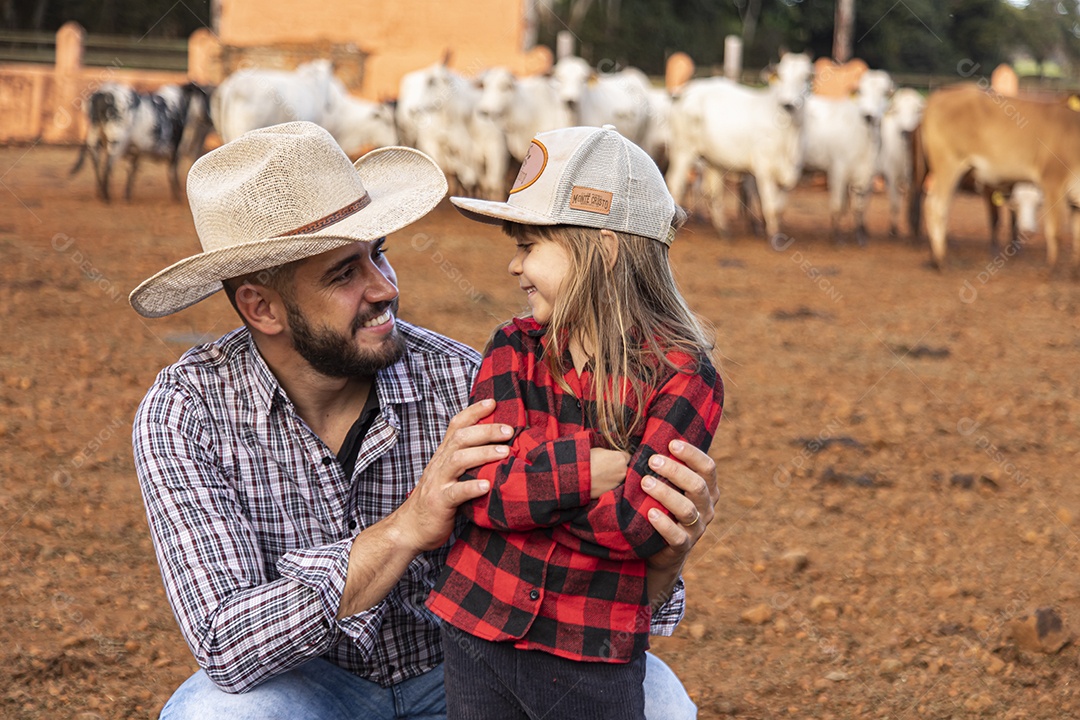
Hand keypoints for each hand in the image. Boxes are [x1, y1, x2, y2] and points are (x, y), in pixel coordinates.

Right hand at [392, 399, 511, 551]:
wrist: (410, 529)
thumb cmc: (437, 501)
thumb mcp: (449, 475)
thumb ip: (467, 461)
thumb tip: (496, 447)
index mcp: (443, 456)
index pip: (456, 426)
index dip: (473, 412)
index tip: (493, 402)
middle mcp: (440, 464)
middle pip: (460, 438)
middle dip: (486, 431)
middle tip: (509, 431)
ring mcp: (438, 483)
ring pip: (458, 460)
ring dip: (483, 454)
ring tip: (505, 452)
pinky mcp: (439, 503)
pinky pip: (455, 493)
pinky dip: (471, 487)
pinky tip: (487, 485)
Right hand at [589, 448, 629, 498]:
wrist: (580, 477)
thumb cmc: (588, 461)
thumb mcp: (599, 450)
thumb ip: (609, 454)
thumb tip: (610, 456)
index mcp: (621, 459)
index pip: (626, 456)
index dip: (619, 456)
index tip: (613, 457)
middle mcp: (623, 471)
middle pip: (623, 467)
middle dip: (617, 466)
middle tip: (606, 466)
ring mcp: (618, 482)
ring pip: (618, 477)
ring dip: (613, 476)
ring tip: (601, 475)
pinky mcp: (612, 490)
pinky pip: (612, 485)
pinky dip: (608, 483)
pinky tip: (599, 481)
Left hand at [640, 440, 717, 603]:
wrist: (662, 551)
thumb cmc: (664, 508)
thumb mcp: (672, 488)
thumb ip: (670, 469)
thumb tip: (652, 433)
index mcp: (708, 490)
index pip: (708, 467)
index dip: (692, 454)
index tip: (671, 443)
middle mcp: (707, 508)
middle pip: (698, 485)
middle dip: (675, 471)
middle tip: (652, 460)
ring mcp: (697, 528)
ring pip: (687, 509)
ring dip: (665, 493)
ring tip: (645, 482)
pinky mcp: (683, 546)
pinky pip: (677, 536)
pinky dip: (664, 524)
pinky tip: (650, 513)